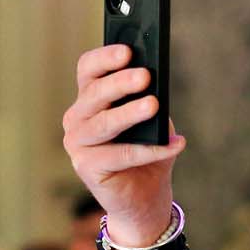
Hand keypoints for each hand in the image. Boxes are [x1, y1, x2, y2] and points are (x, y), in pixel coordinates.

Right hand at [62, 43, 185, 245]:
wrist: (144, 198)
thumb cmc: (147, 150)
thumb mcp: (153, 119)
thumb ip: (150, 101)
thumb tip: (156, 91)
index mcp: (90, 98)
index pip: (88, 69)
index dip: (105, 58)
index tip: (127, 51)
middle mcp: (77, 117)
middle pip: (95, 93)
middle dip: (120, 83)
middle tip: (145, 76)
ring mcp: (77, 143)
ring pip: (104, 123)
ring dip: (129, 113)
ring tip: (153, 105)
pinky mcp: (85, 167)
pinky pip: (120, 155)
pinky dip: (149, 150)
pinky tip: (173, 145)